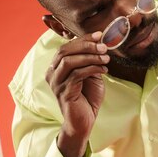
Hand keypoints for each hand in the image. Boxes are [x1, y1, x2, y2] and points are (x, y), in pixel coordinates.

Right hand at [46, 31, 108, 156]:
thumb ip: (90, 60)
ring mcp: (56, 84)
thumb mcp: (90, 74)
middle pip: (64, 51)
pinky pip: (77, 75)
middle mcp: (52, 74)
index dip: (82, 39)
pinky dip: (92, 69)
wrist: (84, 121)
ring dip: (89, 57)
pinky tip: (104, 70)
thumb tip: (100, 42)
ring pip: (69, 61)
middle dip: (86, 46)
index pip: (66, 47)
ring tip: (106, 58)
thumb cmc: (87, 97)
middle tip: (104, 46)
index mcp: (56, 67)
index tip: (99, 35)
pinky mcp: (64, 93)